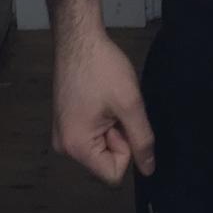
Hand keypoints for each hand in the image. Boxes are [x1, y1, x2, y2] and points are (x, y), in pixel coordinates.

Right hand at [51, 29, 155, 184]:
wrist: (79, 38)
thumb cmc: (103, 69)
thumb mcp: (129, 103)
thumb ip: (142, 139)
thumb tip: (149, 170)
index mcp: (76, 147)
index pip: (113, 174)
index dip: (127, 149)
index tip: (123, 121)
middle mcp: (65, 147)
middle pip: (105, 160)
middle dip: (118, 135)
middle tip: (115, 105)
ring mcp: (63, 134)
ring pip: (101, 145)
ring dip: (112, 125)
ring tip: (108, 99)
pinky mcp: (66, 121)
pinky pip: (93, 133)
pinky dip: (103, 118)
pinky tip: (101, 97)